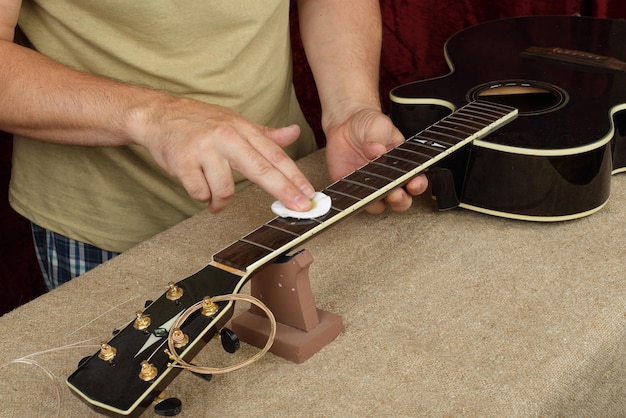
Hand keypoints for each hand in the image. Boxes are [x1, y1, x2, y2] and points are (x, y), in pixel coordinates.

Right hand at [129, 97, 314, 212]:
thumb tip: (294, 133)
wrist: (157, 115)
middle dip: (284, 191)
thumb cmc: (199, 122)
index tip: (309, 194)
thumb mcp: (235, 122)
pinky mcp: (183, 163)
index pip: (274, 155)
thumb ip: (265, 134)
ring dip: (221, 201)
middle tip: (299, 208)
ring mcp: (204, 149)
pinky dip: (202, 197)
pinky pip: (201, 193)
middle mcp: (226, 136)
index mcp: (242, 128)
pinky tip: (198, 188)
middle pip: (261, 169)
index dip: (294, 177)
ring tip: (216, 200)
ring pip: (226, 189)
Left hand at [324, 107, 427, 213]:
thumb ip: (378, 138)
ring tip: (372, 193)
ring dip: (377, 202)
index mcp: (402, 165)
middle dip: (401, 200)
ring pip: (377, 204)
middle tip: (395, 193)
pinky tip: (351, 193)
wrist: (346, 124)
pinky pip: (353, 199)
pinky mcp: (351, 187)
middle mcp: (388, 179)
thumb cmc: (369, 125)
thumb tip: (376, 150)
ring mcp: (370, 185)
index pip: (415, 180)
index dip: (417, 185)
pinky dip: (352, 200)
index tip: (415, 183)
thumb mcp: (378, 125)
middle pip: (400, 200)